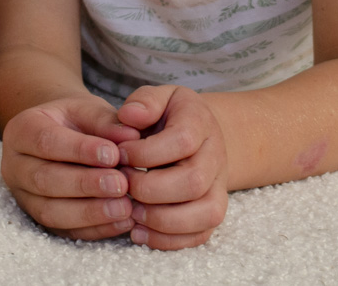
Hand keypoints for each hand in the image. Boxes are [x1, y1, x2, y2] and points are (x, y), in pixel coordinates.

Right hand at [0, 97, 142, 240]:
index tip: (113, 154)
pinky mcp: (39, 219)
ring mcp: (24, 196)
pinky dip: (94, 229)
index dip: (79, 150)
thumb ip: (107, 122)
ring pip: (50, 211)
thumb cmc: (76, 121)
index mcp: (22, 129)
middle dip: (84, 185)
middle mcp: (15, 165)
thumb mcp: (88, 110)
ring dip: (89, 212)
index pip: (46, 141)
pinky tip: (122, 222)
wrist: (63, 134)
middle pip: (44, 180)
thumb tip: (131, 138)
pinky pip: (64, 231)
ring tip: (124, 207)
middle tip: (121, 184)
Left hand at [115, 86, 228, 249]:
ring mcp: (218, 188)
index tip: (119, 154)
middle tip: (122, 185)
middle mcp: (216, 157)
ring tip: (131, 212)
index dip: (146, 152)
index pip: (182, 141)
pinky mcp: (211, 212)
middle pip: (194, 182)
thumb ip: (144, 101)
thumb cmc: (168, 116)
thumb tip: (129, 116)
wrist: (196, 134)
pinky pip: (200, 235)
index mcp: (200, 123)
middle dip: (151, 189)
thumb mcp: (158, 97)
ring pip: (205, 214)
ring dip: (161, 220)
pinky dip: (168, 240)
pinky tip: (139, 232)